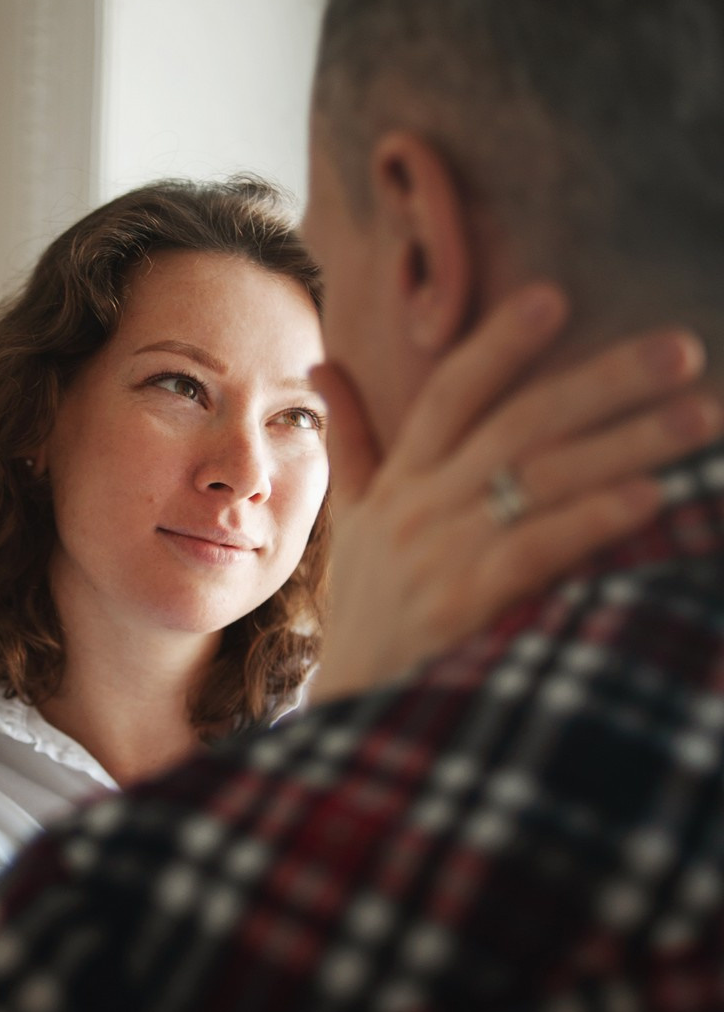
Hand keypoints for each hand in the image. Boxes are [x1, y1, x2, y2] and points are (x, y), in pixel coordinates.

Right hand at [310, 283, 721, 701]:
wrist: (351, 715)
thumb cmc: (368, 609)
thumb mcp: (353, 518)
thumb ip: (353, 440)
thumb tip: (326, 367)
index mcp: (402, 480)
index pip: (449, 394)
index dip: (498, 344)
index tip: (556, 296)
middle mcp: (420, 508)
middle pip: (517, 425)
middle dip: (603, 382)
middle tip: (683, 349)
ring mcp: (440, 556)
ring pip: (540, 479)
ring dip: (627, 442)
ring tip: (699, 414)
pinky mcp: (464, 607)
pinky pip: (537, 549)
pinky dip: (594, 519)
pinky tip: (652, 496)